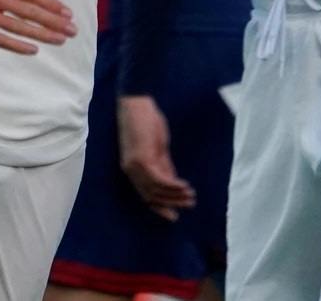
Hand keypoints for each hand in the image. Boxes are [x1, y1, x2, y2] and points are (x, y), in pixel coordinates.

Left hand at [117, 95, 195, 219]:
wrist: (137, 103)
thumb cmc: (146, 121)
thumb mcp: (156, 147)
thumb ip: (163, 165)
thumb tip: (172, 183)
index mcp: (131, 168)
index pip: (145, 195)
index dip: (159, 207)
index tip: (173, 216)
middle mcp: (130, 170)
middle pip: (151, 195)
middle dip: (171, 202)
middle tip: (189, 205)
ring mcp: (134, 166)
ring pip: (156, 190)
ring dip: (175, 195)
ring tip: (191, 196)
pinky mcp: (141, 159)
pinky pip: (159, 179)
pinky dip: (172, 185)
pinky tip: (185, 186)